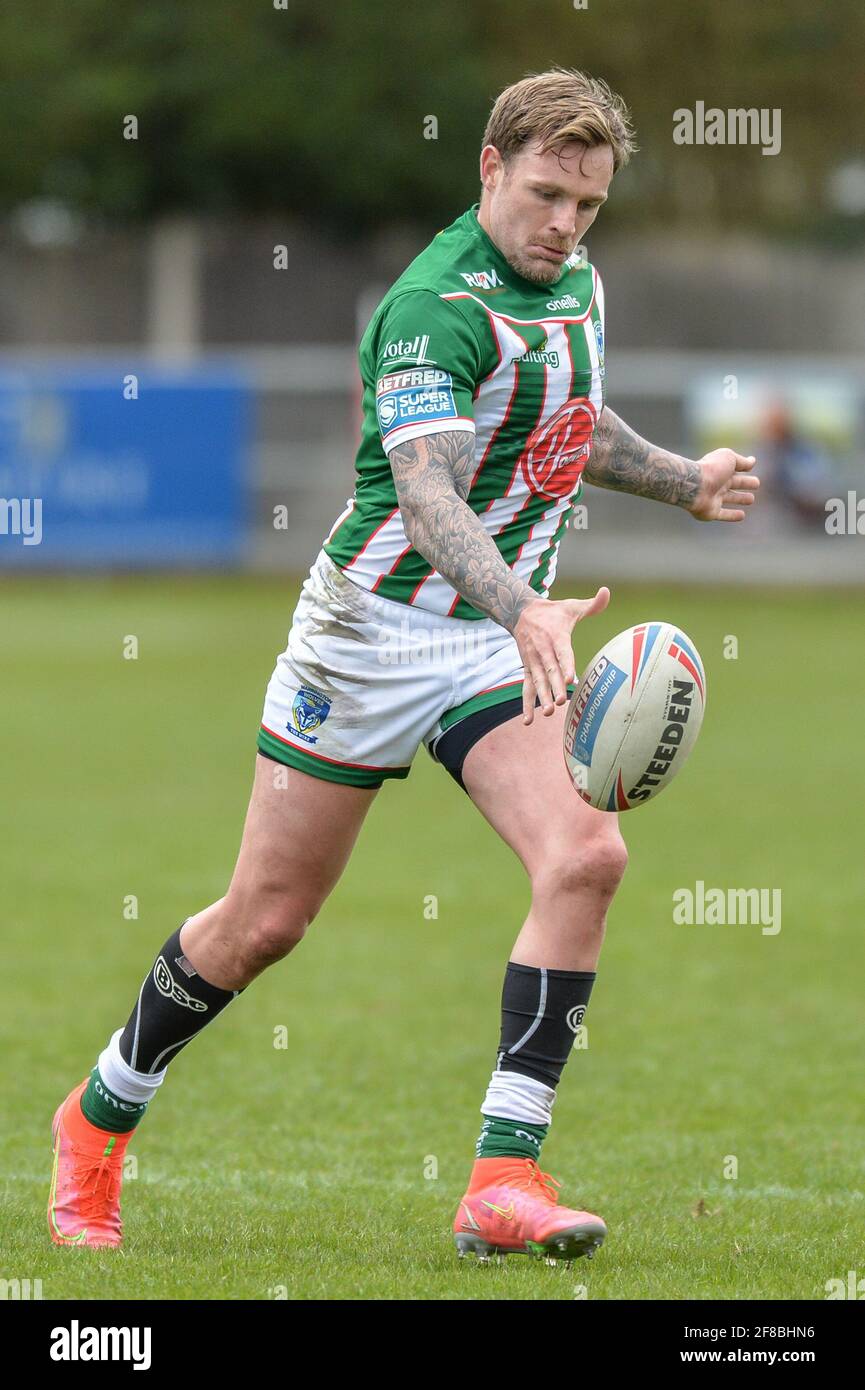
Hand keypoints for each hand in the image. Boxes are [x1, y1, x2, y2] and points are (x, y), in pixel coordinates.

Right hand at [514, 587, 610, 724]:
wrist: (521, 613)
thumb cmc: (553, 612)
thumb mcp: (571, 606)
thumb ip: (591, 604)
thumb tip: (606, 591)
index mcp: (556, 636)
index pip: (562, 652)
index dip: (566, 665)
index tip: (571, 678)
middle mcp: (543, 651)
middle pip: (550, 671)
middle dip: (555, 686)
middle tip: (561, 701)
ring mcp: (533, 662)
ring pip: (537, 682)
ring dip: (542, 697)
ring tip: (548, 712)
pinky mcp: (527, 669)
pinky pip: (526, 688)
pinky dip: (526, 704)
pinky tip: (528, 721)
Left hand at [689, 449, 759, 521]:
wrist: (694, 485)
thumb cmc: (712, 469)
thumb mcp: (729, 458)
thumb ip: (742, 461)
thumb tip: (753, 461)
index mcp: (722, 470)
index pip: (737, 470)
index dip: (746, 470)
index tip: (752, 468)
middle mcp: (718, 483)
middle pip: (734, 483)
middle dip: (745, 483)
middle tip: (757, 484)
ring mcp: (714, 498)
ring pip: (730, 498)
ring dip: (740, 498)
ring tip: (751, 499)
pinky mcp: (711, 512)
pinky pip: (723, 514)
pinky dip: (732, 515)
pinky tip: (742, 516)